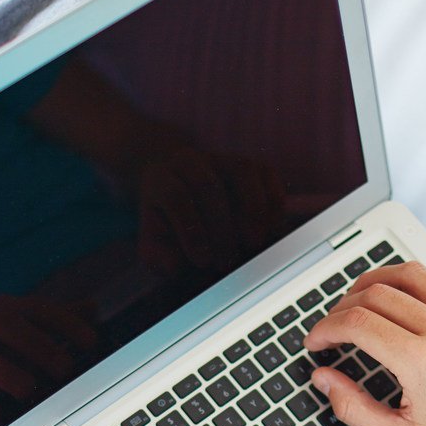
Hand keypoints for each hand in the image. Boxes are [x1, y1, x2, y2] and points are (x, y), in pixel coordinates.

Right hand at [0, 293, 96, 425]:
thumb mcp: (26, 327)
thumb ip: (56, 320)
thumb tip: (91, 307)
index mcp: (7, 309)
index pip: (38, 309)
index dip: (66, 323)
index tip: (92, 342)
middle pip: (7, 326)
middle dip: (39, 347)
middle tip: (66, 370)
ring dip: (7, 372)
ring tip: (29, 390)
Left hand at [138, 148, 284, 276]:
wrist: (178, 181)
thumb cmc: (168, 219)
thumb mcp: (153, 238)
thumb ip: (156, 254)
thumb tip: (173, 266)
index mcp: (163, 179)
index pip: (176, 198)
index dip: (192, 231)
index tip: (202, 261)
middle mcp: (192, 162)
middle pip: (209, 186)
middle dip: (221, 229)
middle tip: (228, 262)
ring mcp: (221, 158)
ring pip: (241, 170)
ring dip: (252, 209)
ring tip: (255, 243)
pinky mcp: (248, 163)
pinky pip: (266, 173)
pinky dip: (272, 200)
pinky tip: (272, 228)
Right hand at [305, 261, 425, 425]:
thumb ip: (354, 407)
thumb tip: (325, 380)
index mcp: (421, 364)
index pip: (358, 323)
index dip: (326, 329)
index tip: (317, 341)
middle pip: (376, 293)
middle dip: (341, 307)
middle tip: (331, 329)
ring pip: (408, 274)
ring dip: (373, 281)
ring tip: (356, 300)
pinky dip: (412, 279)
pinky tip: (400, 295)